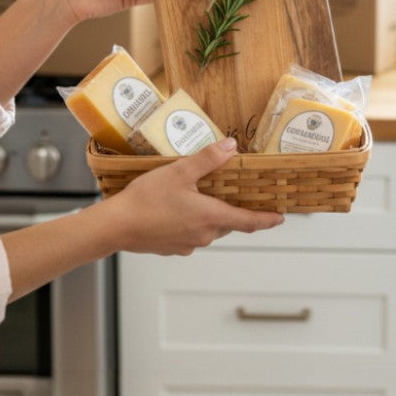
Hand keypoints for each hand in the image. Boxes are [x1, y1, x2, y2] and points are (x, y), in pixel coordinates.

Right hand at [106, 138, 284, 255]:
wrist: (116, 226)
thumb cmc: (146, 200)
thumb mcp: (180, 172)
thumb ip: (208, 159)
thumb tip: (231, 147)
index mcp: (211, 217)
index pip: (249, 221)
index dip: (267, 220)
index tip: (280, 218)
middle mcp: (204, 235)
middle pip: (228, 223)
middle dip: (232, 210)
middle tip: (234, 195)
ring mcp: (188, 244)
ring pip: (208, 228)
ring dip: (209, 215)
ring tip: (198, 197)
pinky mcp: (172, 248)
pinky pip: (190, 234)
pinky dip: (190, 222)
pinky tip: (175, 209)